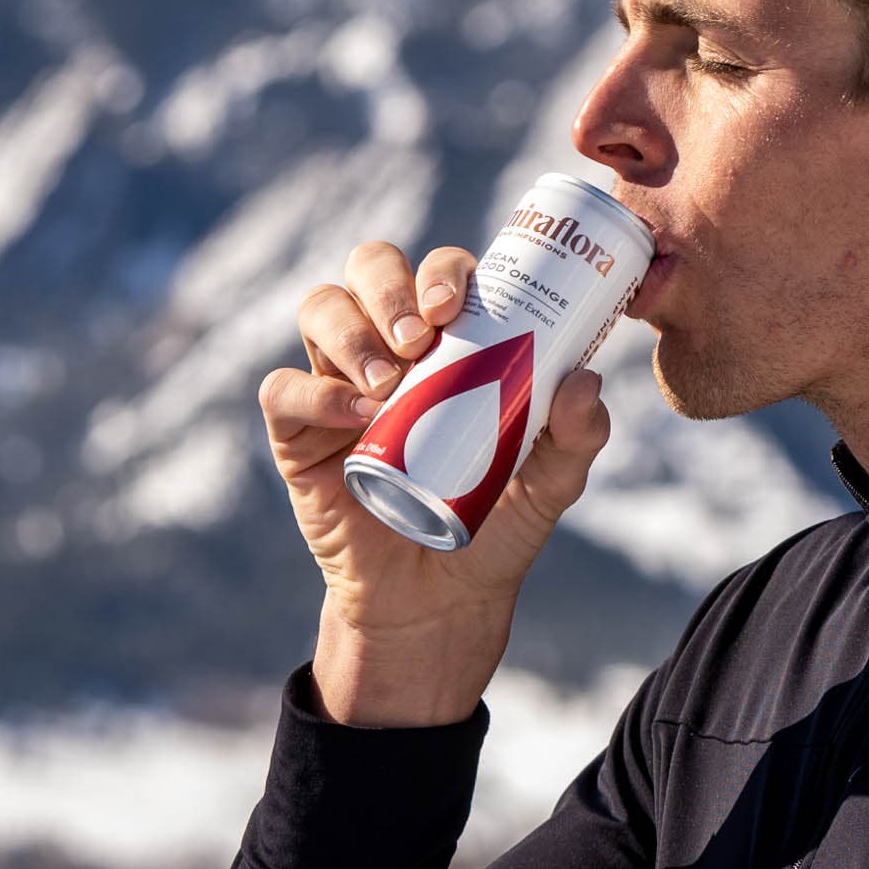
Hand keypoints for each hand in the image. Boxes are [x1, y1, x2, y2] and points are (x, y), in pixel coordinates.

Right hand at [257, 240, 612, 721]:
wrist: (441, 599)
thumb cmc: (496, 520)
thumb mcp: (552, 483)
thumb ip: (579, 436)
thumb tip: (585, 379)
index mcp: (449, 340)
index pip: (438, 274)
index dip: (442, 271)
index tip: (456, 304)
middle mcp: (388, 346)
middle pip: (369, 269)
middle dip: (388, 285)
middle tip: (418, 336)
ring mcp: (338, 384)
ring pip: (320, 310)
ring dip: (351, 332)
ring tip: (386, 382)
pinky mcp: (299, 434)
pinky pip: (283, 390)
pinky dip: (314, 392)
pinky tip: (353, 414)